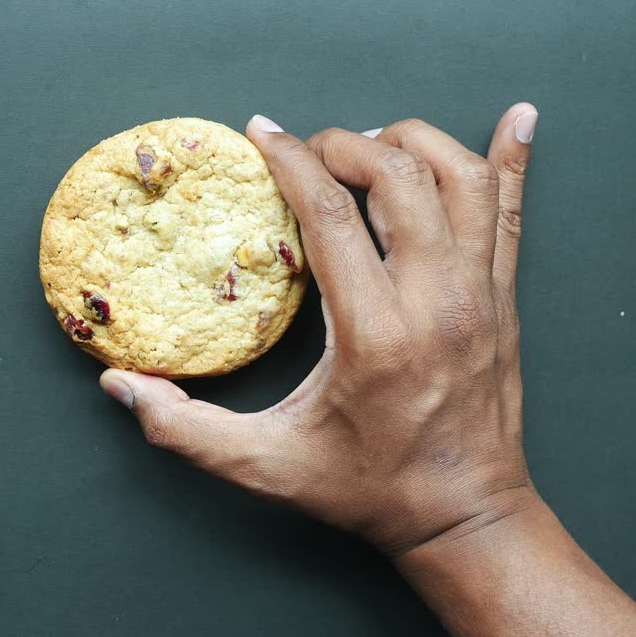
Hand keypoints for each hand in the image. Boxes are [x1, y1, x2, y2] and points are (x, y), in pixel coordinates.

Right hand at [99, 105, 539, 555]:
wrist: (465, 518)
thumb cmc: (368, 490)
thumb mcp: (266, 467)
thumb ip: (186, 431)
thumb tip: (120, 388)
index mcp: (377, 336)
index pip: (333, 216)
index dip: (292, 162)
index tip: (262, 133)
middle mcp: (438, 302)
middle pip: (401, 178)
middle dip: (346, 143)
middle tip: (307, 149)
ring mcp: (481, 295)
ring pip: (464, 179)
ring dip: (414, 142)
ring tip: (370, 144)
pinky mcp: (505, 298)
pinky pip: (515, 211)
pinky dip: (513, 158)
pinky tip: (515, 117)